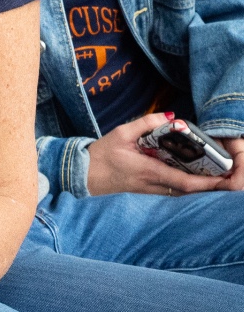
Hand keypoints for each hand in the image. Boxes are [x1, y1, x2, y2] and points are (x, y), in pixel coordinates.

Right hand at [86, 112, 243, 194]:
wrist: (84, 175)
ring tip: (216, 174)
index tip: (223, 178)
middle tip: (228, 175)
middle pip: (189, 191)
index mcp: (149, 171)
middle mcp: (153, 185)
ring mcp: (151, 192)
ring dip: (200, 186)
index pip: (185, 181)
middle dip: (210, 185)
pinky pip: (174, 192)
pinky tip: (194, 177)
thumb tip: (172, 117)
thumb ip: (146, 123)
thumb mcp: (121, 133)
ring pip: (183, 193)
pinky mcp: (148, 192)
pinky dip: (187, 186)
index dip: (207, 182)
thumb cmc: (101, 155)